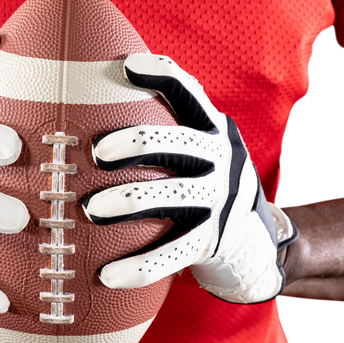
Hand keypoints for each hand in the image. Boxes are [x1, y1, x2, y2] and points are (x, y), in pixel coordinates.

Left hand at [81, 53, 297, 303]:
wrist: (253, 240)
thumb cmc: (201, 180)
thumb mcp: (197, 148)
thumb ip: (163, 122)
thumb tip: (93, 84)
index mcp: (212, 129)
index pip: (190, 94)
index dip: (162, 76)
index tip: (127, 66)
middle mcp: (220, 160)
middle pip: (178, 143)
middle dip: (137, 144)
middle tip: (96, 153)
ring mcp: (218, 201)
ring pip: (172, 196)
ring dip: (129, 202)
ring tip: (90, 210)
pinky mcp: (210, 241)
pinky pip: (171, 254)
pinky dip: (139, 267)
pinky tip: (106, 276)